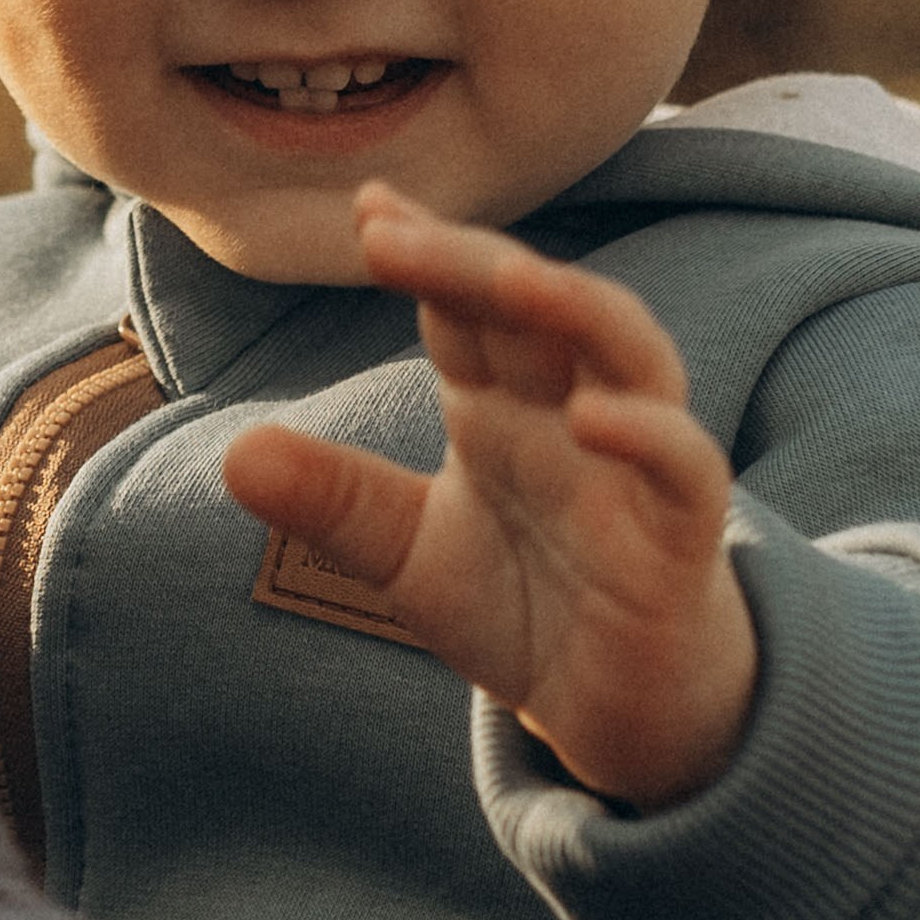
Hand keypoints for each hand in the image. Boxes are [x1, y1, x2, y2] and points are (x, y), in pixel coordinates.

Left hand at [222, 181, 756, 809]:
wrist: (618, 712)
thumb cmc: (524, 605)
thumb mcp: (406, 555)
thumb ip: (334, 501)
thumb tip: (234, 453)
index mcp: (501, 404)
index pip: (462, 305)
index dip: (423, 250)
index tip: (366, 207)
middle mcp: (570, 410)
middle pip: (533, 306)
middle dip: (469, 259)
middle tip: (389, 231)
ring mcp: (635, 464)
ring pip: (630, 351)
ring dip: (578, 306)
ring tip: (509, 278)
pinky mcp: (682, 532)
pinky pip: (685, 463)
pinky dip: (648, 432)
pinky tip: (590, 417)